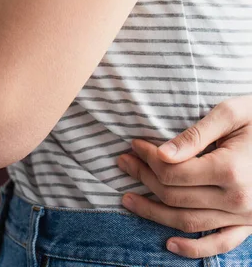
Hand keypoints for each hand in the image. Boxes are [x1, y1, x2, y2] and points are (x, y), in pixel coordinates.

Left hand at [117, 97, 251, 258]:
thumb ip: (195, 135)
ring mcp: (244, 216)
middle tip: (123, 163)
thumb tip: (161, 154)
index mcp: (230, 169)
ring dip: (154, 213)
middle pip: (175, 196)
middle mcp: (237, 199)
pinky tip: (169, 244)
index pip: (173, 171)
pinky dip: (194, 249)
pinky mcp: (250, 224)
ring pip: (189, 222)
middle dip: (144, 178)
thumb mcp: (230, 114)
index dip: (147, 158)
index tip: (133, 144)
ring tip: (128, 198)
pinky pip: (220, 243)